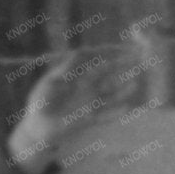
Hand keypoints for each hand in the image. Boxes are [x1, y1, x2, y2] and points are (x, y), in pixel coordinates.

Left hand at [6, 25, 159, 173]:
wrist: (38, 125)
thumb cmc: (41, 101)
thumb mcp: (50, 82)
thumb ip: (65, 69)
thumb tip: (78, 53)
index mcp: (79, 76)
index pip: (98, 62)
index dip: (109, 55)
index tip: (121, 48)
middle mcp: (88, 88)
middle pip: (109, 76)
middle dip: (121, 67)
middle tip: (136, 60)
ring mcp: (90, 104)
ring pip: (110, 96)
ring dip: (122, 91)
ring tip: (134, 84)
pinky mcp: (88, 119)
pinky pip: (104, 116)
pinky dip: (114, 113)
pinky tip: (126, 109)